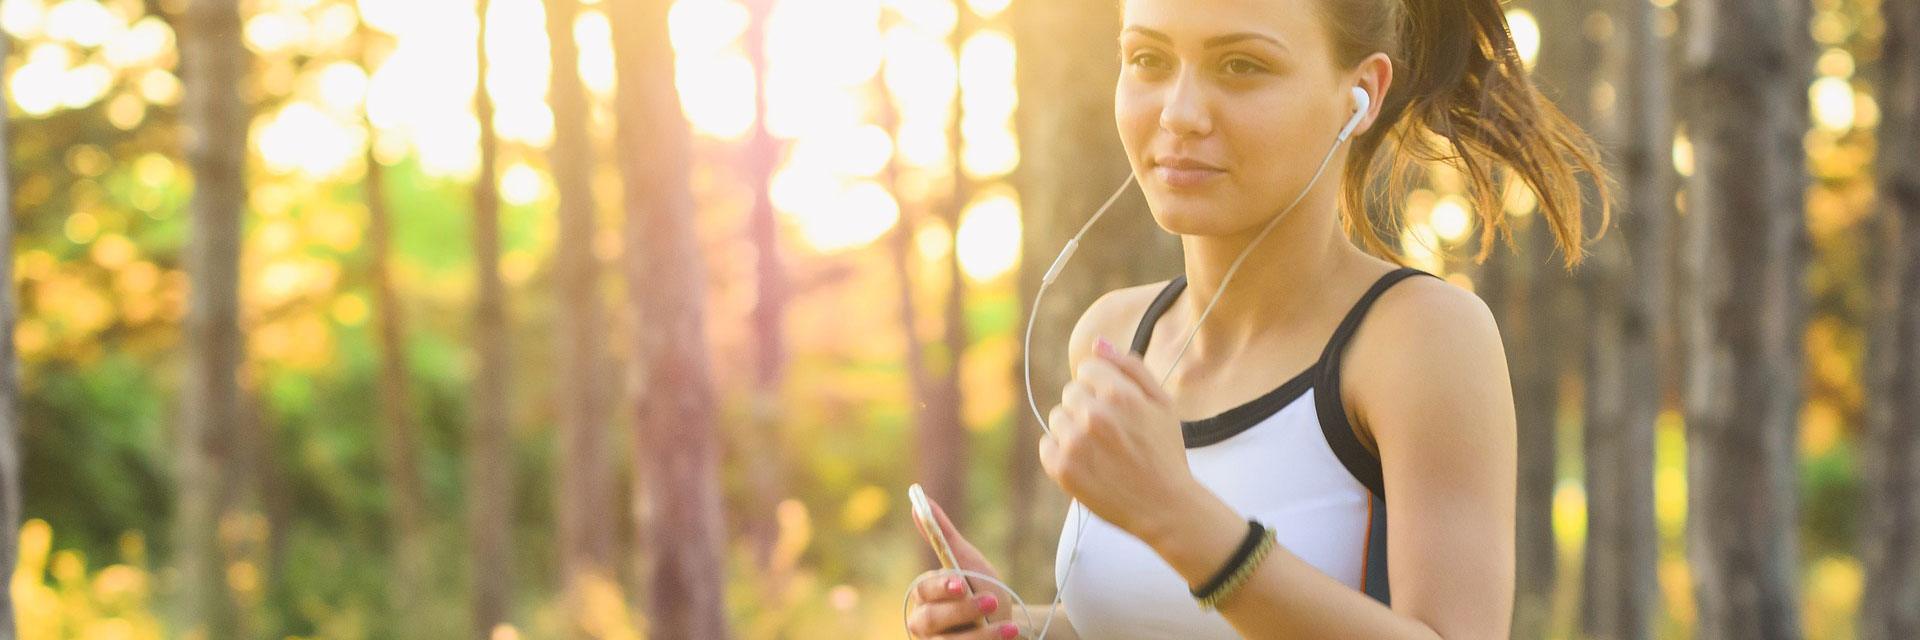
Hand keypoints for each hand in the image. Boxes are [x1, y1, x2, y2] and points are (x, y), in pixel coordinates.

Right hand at [905, 498, 1020, 638]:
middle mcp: (923, 625)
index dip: (941, 587)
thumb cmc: (982, 589)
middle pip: (931, 620)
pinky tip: (1008, 638)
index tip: (961, 583)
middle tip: (992, 600)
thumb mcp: (967, 561)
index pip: (923, 591)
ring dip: (981, 636)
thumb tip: (920, 500)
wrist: (1008, 626)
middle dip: (962, 611)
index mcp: (924, 596)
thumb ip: (942, 534)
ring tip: (1009, 628)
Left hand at [1039, 336, 1203, 540]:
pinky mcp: (1062, 469)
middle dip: (1087, 407)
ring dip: (1073, 429)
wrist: (1165, 507)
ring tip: (1101, 450)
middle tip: (1112, 433)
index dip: (1102, 386)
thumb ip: (1131, 367)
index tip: (1116, 407)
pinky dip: (1061, 453)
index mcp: (1119, 394)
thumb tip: (1098, 343)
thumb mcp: (1162, 403)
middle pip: (1071, 392)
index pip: (1087, 369)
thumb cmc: (1165, 453)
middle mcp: (1094, 415)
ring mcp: (1074, 443)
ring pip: (1057, 417)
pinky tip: (1088, 463)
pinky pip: (1047, 445)